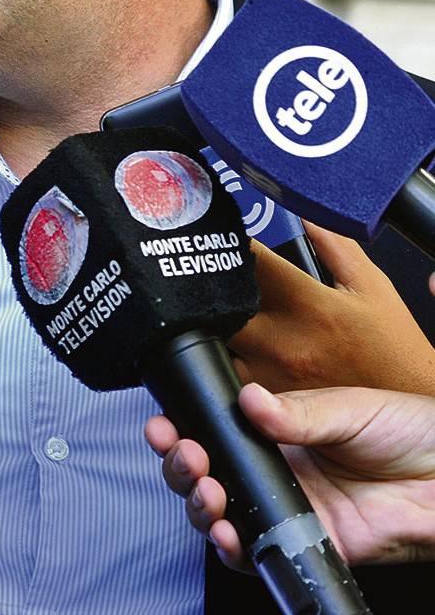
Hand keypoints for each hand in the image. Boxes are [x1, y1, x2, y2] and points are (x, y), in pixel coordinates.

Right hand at [145, 381, 434, 568]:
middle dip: (181, 466)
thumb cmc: (410, 431)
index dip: (183, 426)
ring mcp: (293, 508)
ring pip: (225, 514)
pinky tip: (225, 531)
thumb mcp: (349, 409)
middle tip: (184, 453)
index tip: (163, 421)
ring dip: (200, 504)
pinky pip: (262, 552)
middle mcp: (279, 469)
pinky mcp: (314, 543)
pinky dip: (234, 546)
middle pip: (209, 473)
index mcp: (280, 429)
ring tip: (205, 488)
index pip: (218, 428)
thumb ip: (298, 413)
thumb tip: (249, 399)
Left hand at [228, 221, 434, 394]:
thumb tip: (305, 212)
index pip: (247, 260)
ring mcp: (269, 379)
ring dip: (208, 322)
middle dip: (209, 284)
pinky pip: (224, 377)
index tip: (220, 233)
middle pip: (216, 303)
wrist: (409, 404)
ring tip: (213, 309)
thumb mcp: (370, 286)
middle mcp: (282, 343)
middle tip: (208, 274)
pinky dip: (219, 357)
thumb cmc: (392, 347)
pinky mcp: (265, 405)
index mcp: (307, 305)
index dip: (227, 242)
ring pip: (212, 342)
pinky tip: (226, 345)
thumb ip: (334, 244)